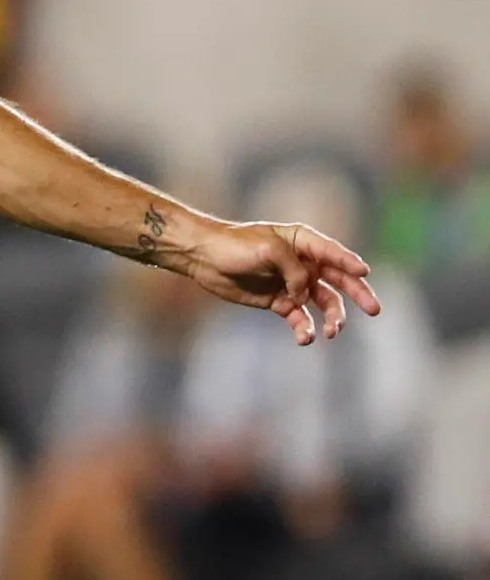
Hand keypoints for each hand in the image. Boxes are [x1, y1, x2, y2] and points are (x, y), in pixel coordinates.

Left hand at [177, 219, 381, 345]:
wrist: (204, 259)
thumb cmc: (235, 246)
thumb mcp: (268, 250)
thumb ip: (293, 270)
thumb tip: (304, 294)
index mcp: (304, 241)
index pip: (334, 253)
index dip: (350, 263)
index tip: (365, 272)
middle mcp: (305, 263)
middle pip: (340, 280)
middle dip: (358, 294)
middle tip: (375, 309)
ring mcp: (294, 284)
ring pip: (324, 303)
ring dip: (332, 317)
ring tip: (333, 332)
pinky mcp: (280, 302)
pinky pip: (300, 317)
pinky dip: (305, 328)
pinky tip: (305, 338)